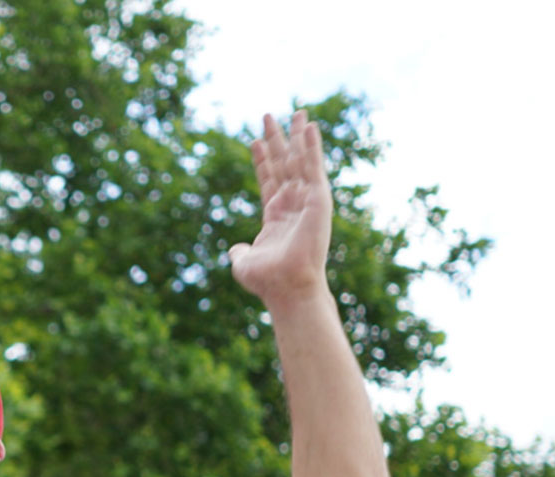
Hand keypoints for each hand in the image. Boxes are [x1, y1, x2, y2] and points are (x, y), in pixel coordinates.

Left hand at [230, 110, 333, 306]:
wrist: (287, 286)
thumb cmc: (268, 280)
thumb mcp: (244, 263)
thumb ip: (240, 253)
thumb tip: (235, 250)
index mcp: (276, 216)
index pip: (269, 181)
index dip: (262, 160)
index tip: (256, 140)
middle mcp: (293, 205)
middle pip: (284, 164)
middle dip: (278, 140)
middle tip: (269, 115)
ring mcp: (307, 200)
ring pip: (299, 160)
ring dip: (297, 136)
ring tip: (295, 112)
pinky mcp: (318, 199)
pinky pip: (314, 167)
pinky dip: (312, 146)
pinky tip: (310, 127)